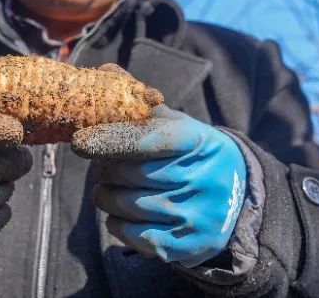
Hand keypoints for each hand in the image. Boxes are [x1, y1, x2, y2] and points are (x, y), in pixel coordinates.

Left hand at [71, 104, 246, 267]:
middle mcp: (198, 178)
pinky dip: (117, 222)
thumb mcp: (177, 124)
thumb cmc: (192, 155)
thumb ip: (140, 102)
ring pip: (125, 204)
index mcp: (195, 140)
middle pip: (129, 173)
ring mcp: (194, 214)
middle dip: (106, 168)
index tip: (79, 141)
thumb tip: (106, 72)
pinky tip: (123, 212)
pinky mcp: (185, 246)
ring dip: (106, 195)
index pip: (146, 139)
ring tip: (111, 187)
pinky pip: (131, 234)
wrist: (240, 200)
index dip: (109, 138)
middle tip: (103, 164)